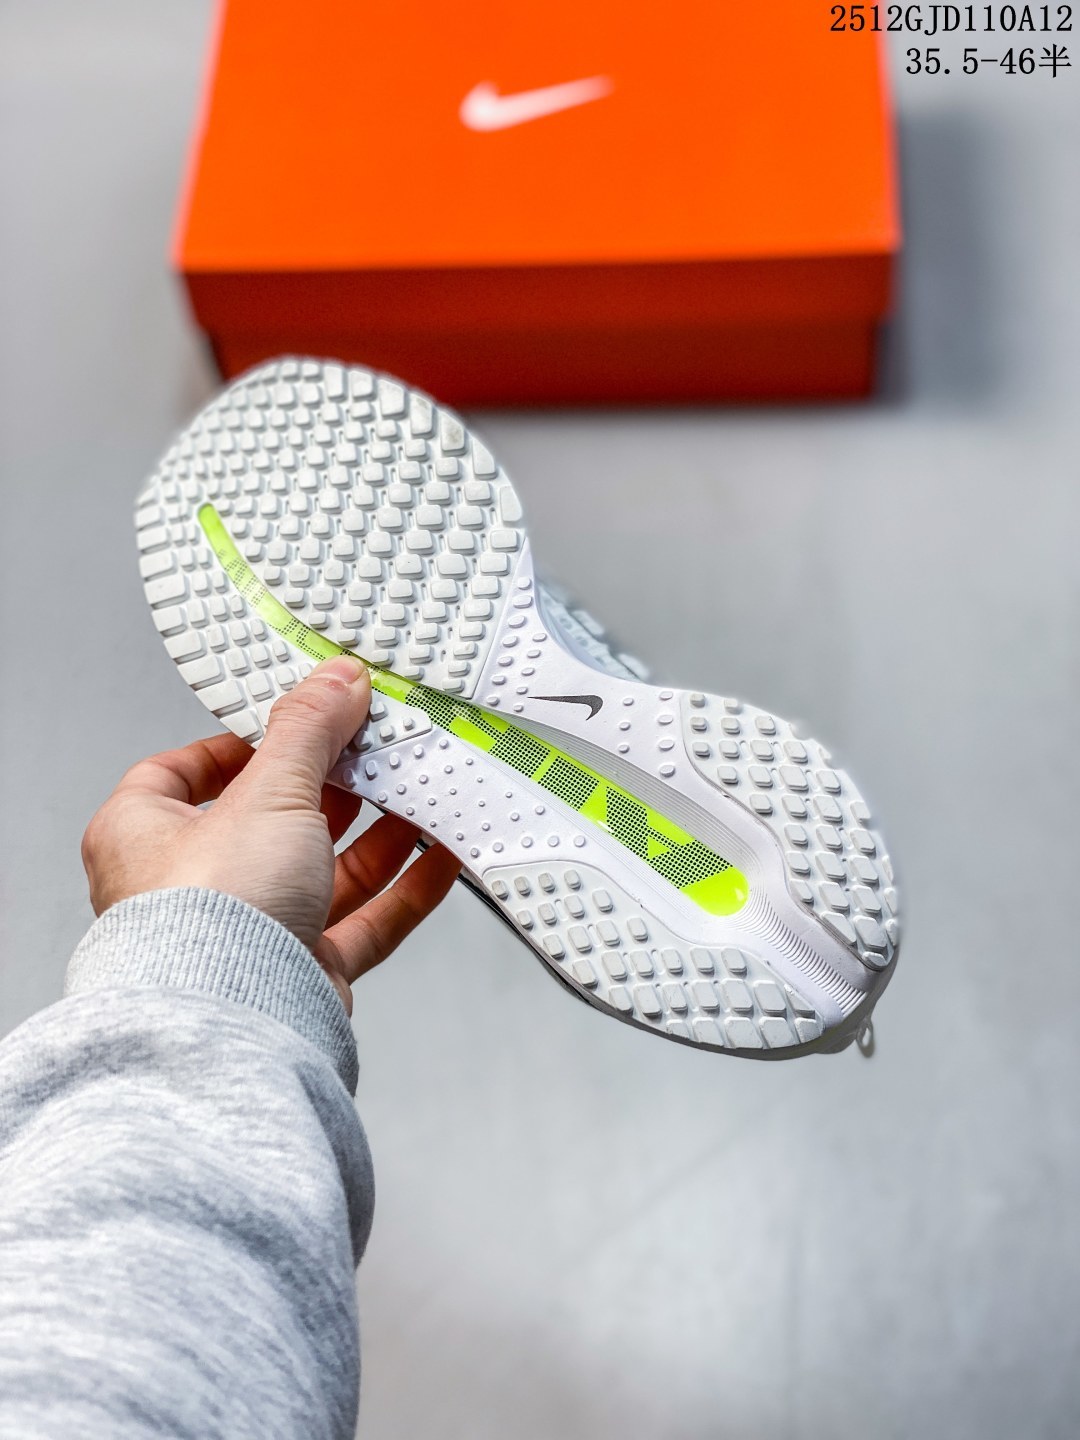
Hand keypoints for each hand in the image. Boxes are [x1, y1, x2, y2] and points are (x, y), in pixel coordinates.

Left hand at [81, 655, 460, 1011]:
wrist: (233, 1022)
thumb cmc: (207, 916)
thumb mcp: (266, 791)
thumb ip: (307, 731)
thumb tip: (334, 682)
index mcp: (145, 833)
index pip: (184, 771)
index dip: (240, 745)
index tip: (294, 723)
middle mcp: (190, 886)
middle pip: (269, 819)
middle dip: (330, 787)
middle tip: (374, 751)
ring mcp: (248, 930)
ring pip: (322, 871)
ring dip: (376, 836)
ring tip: (420, 795)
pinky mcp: (298, 970)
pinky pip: (360, 922)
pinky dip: (402, 890)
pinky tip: (437, 860)